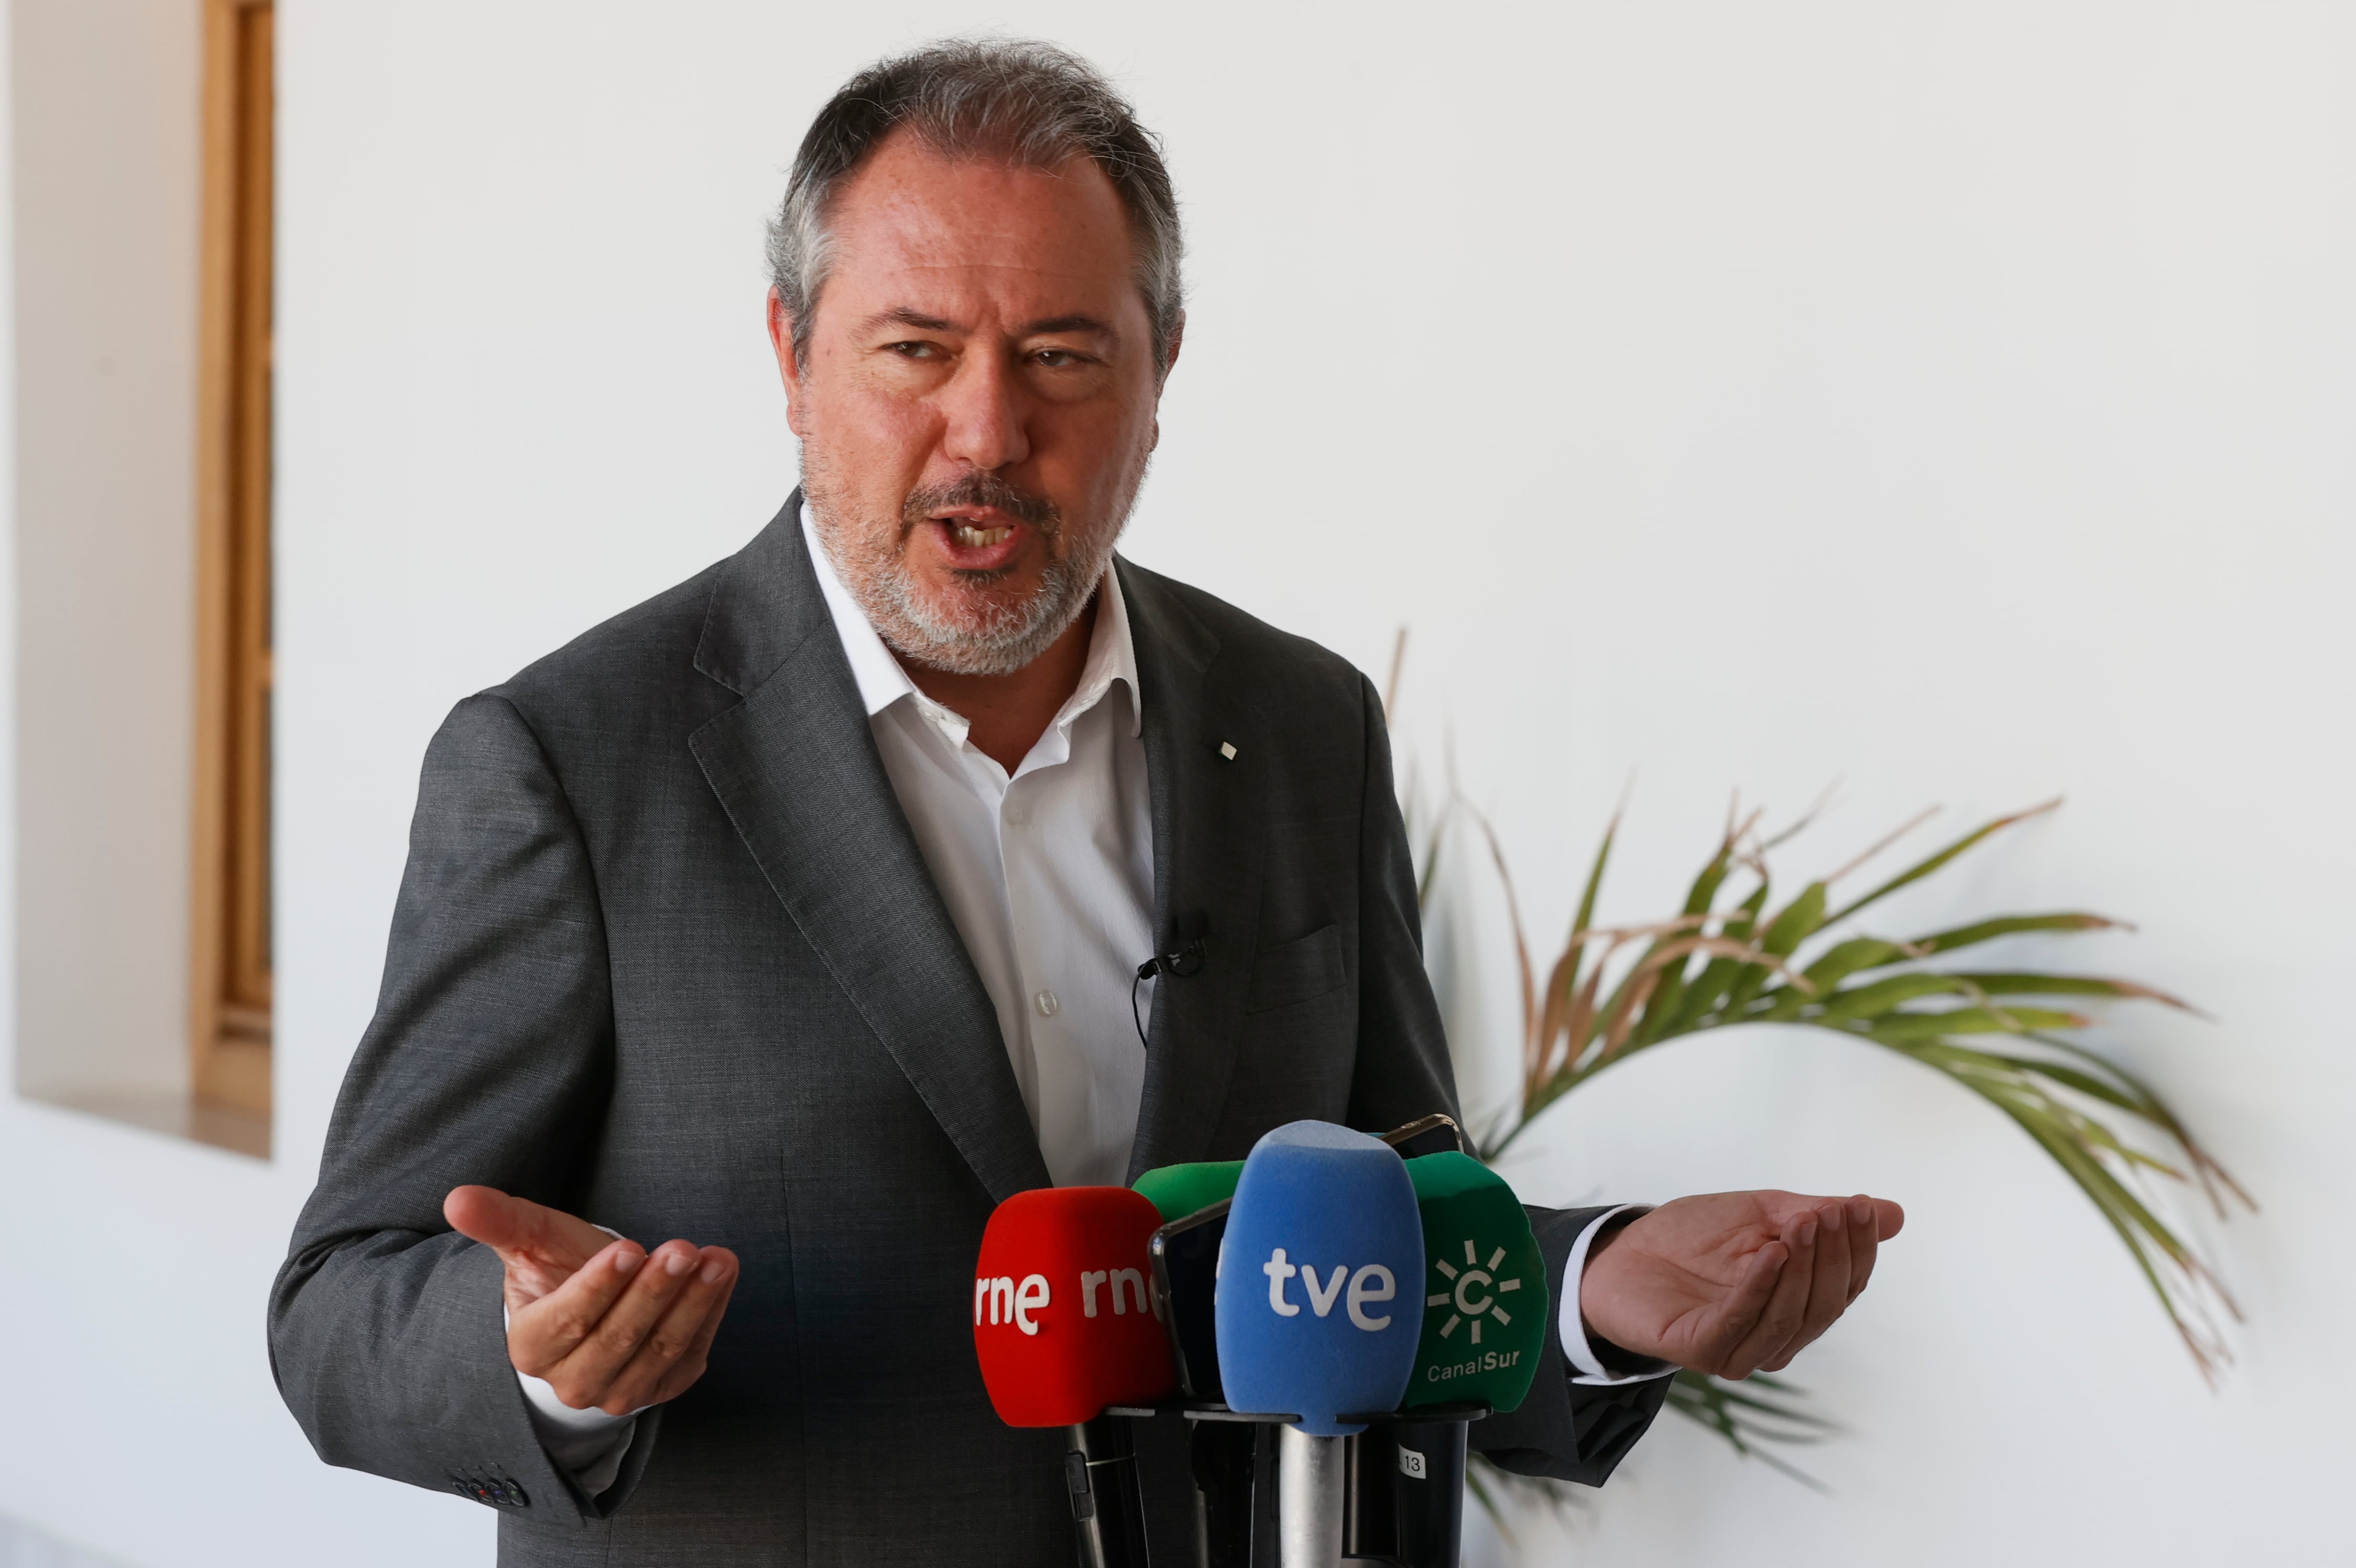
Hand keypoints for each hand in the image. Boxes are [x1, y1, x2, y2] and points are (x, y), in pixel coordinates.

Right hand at [444, 1185, 739, 1416]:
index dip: (599, 1286)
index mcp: (531, 1347)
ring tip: (715, 1259)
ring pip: (659, 1350)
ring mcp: (621, 1392)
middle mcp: (573, 1381)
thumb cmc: (558, 1271)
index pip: (567, 1320)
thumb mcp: (530, 1242)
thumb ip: (499, 1220)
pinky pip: (692, 1353)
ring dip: (692, 1304)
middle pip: (618, 1337)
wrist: (594, 1313)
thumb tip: (456, 1198)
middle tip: (682, 1249)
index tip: (630, 1248)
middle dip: (653, 1292)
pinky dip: (712, 1313)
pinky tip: (723, 1274)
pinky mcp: (664, 1388)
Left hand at [1577, 1191, 1903, 1378]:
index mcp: (1798, 1307)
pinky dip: (1760, 1286)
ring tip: (1802, 1224)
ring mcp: (1741, 1350)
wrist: (1620, 1254)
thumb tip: (1894, 1214)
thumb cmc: (1693, 1237)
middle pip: (1824, 1305)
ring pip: (1790, 1317)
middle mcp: (1777, 1338)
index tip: (1860, 1206)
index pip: (1846, 1285)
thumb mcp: (1761, 1214)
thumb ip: (1819, 1215)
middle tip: (1833, 1212)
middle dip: (1834, 1256)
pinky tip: (1769, 1251)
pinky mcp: (1703, 1350)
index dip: (1858, 1248)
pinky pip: (1741, 1321)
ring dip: (1801, 1269)